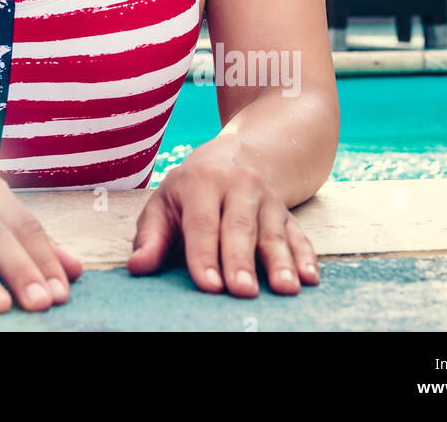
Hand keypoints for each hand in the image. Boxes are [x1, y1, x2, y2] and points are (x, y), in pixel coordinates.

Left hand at [127, 136, 320, 295]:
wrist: (233, 155)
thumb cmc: (190, 189)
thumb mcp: (164, 203)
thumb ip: (151, 236)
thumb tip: (137, 266)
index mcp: (202, 182)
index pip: (202, 223)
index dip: (204, 255)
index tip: (208, 285)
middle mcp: (238, 186)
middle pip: (240, 227)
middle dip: (241, 260)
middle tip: (242, 291)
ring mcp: (267, 199)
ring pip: (273, 233)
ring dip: (280, 262)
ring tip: (284, 288)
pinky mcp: (288, 214)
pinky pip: (299, 236)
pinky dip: (305, 257)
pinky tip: (309, 278)